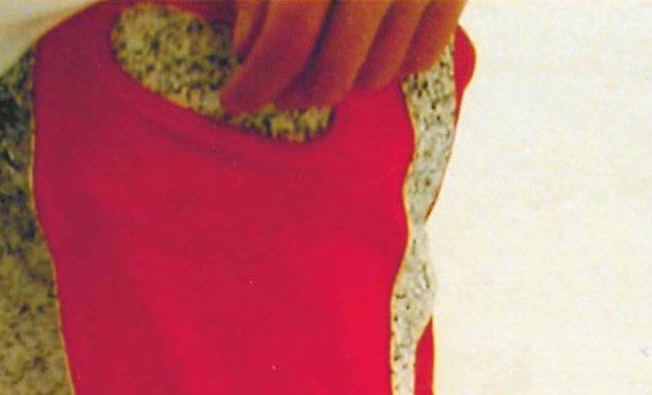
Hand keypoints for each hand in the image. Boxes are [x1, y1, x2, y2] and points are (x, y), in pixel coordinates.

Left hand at [220, 0, 464, 115]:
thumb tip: (246, 53)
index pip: (288, 37)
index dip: (255, 82)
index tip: (232, 100)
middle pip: (333, 70)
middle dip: (295, 92)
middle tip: (275, 90)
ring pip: (375, 75)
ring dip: (338, 82)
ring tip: (315, 64)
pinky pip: (418, 60)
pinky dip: (386, 66)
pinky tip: (362, 50)